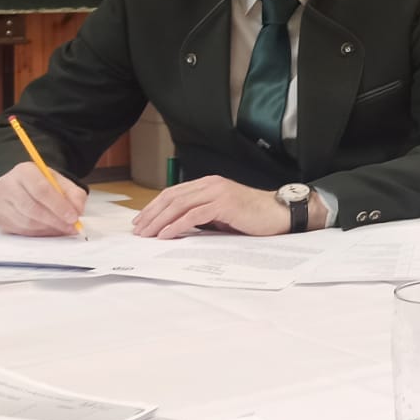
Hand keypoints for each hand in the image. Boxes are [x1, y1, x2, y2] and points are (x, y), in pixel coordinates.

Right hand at [0, 161, 87, 236]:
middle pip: (32, 207)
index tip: (73, 217)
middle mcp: (7, 185)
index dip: (58, 205)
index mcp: (24, 171)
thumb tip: (78, 211)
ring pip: (25, 222)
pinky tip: (49, 230)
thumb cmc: (43, 184)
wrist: (22, 187)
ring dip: (48, 228)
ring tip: (62, 228)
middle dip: (55, 220)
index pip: (40, 189)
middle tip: (71, 227)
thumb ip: (74, 194)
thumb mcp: (61, 182)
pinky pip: (20, 231)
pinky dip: (38, 233)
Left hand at [133, 175, 286, 237]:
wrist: (280, 214)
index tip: (141, 221)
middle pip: (172, 197)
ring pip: (179, 205)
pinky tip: (166, 235)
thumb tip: (177, 227)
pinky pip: (193, 215)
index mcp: (209, 184)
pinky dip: (176, 225)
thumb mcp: (223, 214)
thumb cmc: (254, 217)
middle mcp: (211, 184)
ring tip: (147, 234)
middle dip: (151, 214)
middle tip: (138, 230)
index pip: (174, 193)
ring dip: (159, 221)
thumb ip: (203, 214)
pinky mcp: (224, 204)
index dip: (154, 206)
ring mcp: (217, 192)